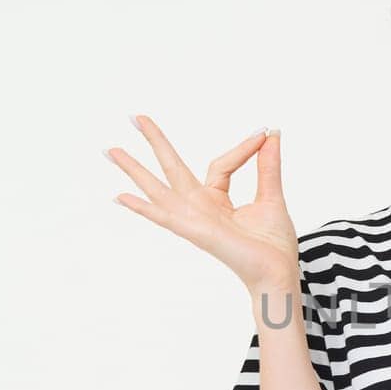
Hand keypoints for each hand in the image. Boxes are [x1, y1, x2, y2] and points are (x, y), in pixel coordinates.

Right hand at [107, 115, 299, 290]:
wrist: (279, 273)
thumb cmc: (273, 245)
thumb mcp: (271, 196)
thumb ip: (267, 166)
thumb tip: (270, 135)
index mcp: (217, 200)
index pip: (221, 163)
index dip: (243, 148)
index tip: (263, 135)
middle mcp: (200, 208)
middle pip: (172, 168)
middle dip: (155, 142)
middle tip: (135, 117)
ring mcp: (194, 220)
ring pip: (159, 188)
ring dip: (134, 170)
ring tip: (111, 150)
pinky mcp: (196, 232)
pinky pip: (165, 217)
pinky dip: (143, 207)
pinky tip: (120, 197)